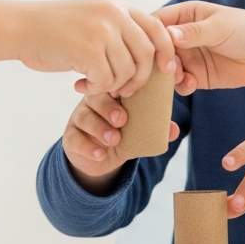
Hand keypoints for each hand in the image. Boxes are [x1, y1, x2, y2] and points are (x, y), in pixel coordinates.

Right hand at [14, 0, 176, 97]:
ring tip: (94, 84)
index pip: (157, 28)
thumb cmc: (55, 30)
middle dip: (140, 78)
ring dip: (113, 86)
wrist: (21, 28)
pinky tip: (80, 84)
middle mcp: (114, 15)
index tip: (166, 70)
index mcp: (118, 7)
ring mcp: (101, 31)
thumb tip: (149, 56)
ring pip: (126, 71)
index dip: (166, 52)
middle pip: (146, 54)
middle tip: (123, 90)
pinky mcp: (88, 49)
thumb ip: (119, 30)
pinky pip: (106, 81)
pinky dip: (96, 89)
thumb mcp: (93, 19)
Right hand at [61, 93, 181, 182]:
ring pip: (83, 117)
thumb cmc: (121, 134)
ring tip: (114, 140)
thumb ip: (154, 129)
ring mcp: (79, 119)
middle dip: (109, 108)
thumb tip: (173, 130)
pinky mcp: (70, 138)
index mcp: (110, 95)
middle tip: (122, 120)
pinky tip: (100, 154)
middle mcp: (92, 103)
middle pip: (95, 98)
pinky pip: (74, 139)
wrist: (100, 158)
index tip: (131, 95)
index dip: (120, 88)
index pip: (113, 85)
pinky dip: (88, 147)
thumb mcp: (138, 132)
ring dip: (100, 128)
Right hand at [154, 2, 244, 91]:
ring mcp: (188, 58)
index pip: (157, 23)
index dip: (149, 35)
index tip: (150, 47)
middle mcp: (182, 37)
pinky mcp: (197, 76)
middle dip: (156, 60)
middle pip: (157, 49)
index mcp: (184, 16)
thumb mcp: (219, 27)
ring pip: (165, 69)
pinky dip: (181, 86)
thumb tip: (168, 34)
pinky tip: (192, 84)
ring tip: (179, 77)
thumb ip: (194, 32)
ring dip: (167, 75)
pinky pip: (181, 84)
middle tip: (165, 67)